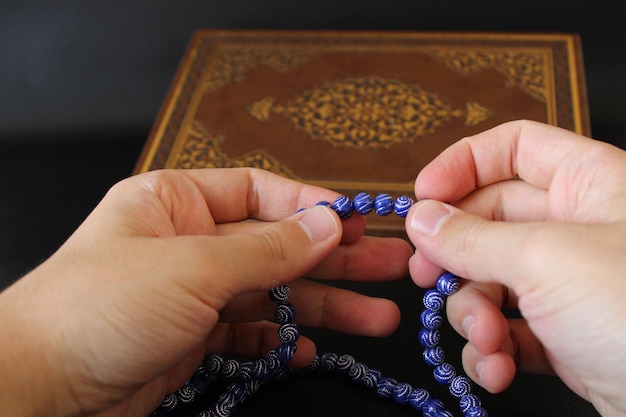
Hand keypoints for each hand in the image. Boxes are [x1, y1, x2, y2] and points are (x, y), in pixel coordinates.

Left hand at [0, 167, 412, 416]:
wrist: (40, 387)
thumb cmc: (100, 306)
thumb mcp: (194, 267)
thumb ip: (268, 249)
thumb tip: (328, 222)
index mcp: (179, 202)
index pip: (260, 191)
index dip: (311, 205)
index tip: (357, 221)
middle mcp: (190, 242)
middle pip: (278, 244)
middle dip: (336, 258)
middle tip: (392, 267)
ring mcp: (194, 292)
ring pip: (274, 292)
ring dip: (324, 305)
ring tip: (378, 317)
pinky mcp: (194, 336)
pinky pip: (252, 331)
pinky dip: (281, 339)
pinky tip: (310, 348)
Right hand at [405, 120, 625, 416]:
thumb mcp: (547, 260)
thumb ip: (472, 237)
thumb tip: (421, 219)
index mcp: (590, 184)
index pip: (515, 148)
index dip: (463, 164)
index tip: (423, 194)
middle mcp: (577, 228)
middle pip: (488, 220)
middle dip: (454, 253)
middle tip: (426, 275)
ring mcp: (568, 284)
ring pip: (489, 280)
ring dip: (472, 313)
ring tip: (484, 339)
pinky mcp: (563, 334)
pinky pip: (506, 327)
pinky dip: (491, 348)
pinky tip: (496, 366)